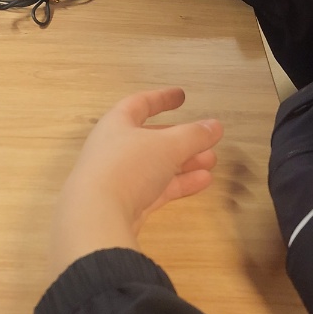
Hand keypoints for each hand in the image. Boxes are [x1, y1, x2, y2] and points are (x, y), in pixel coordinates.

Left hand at [49, 87, 222, 280]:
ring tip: (211, 162)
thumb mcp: (167, 145)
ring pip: (156, 165)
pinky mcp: (125, 204)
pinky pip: (156, 188)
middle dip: (180, 139)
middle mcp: (114, 149)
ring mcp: (119, 178)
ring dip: (184, 162)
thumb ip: (194, 135)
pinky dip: (178, 183)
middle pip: (151, 138)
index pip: (139, 104)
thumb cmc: (128, 167)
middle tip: (206, 139)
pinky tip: (203, 182)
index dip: (161, 98)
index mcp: (116, 125)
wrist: (97, 216)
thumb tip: (215, 126)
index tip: (181, 96)